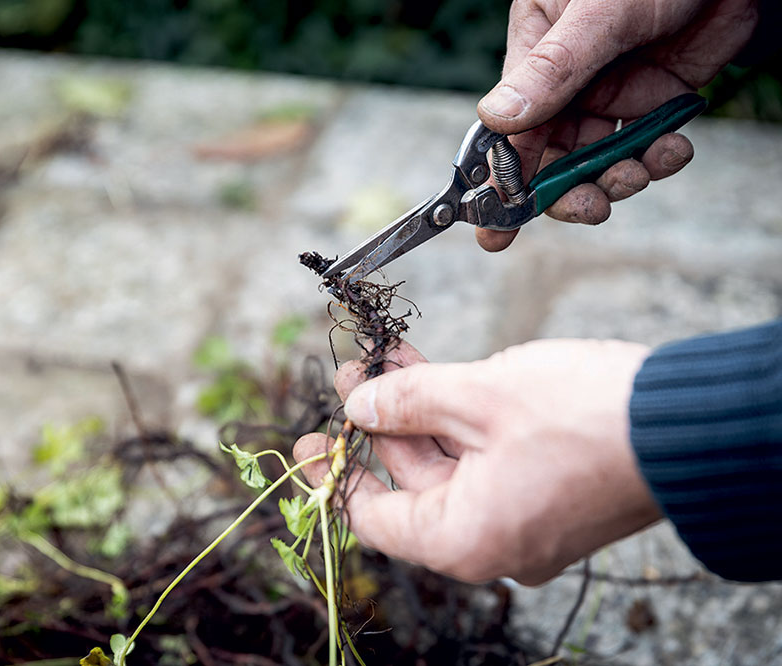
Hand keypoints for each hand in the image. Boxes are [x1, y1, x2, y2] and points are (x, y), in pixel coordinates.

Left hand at [293, 339, 659, 584]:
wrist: (686, 422)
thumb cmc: (585, 416)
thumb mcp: (478, 395)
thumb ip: (408, 401)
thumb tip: (362, 407)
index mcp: (465, 539)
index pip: (374, 518)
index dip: (332, 474)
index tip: (304, 439)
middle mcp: (490, 541)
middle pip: (412, 482)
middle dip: (379, 421)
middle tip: (352, 372)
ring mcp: (521, 518)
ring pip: (449, 462)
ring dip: (416, 409)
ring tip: (385, 357)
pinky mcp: (545, 492)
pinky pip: (484, 459)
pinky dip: (456, 418)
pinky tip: (430, 370)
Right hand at [475, 0, 757, 250]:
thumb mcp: (599, 15)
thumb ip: (550, 70)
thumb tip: (495, 119)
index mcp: (536, 48)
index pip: (511, 126)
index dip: (504, 176)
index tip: (499, 222)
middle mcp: (567, 79)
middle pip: (552, 153)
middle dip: (567, 190)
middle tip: (590, 208)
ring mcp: (611, 91)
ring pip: (598, 158)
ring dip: (617, 178)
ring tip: (640, 173)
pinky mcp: (655, 99)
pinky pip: (645, 146)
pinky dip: (659, 159)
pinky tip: (673, 150)